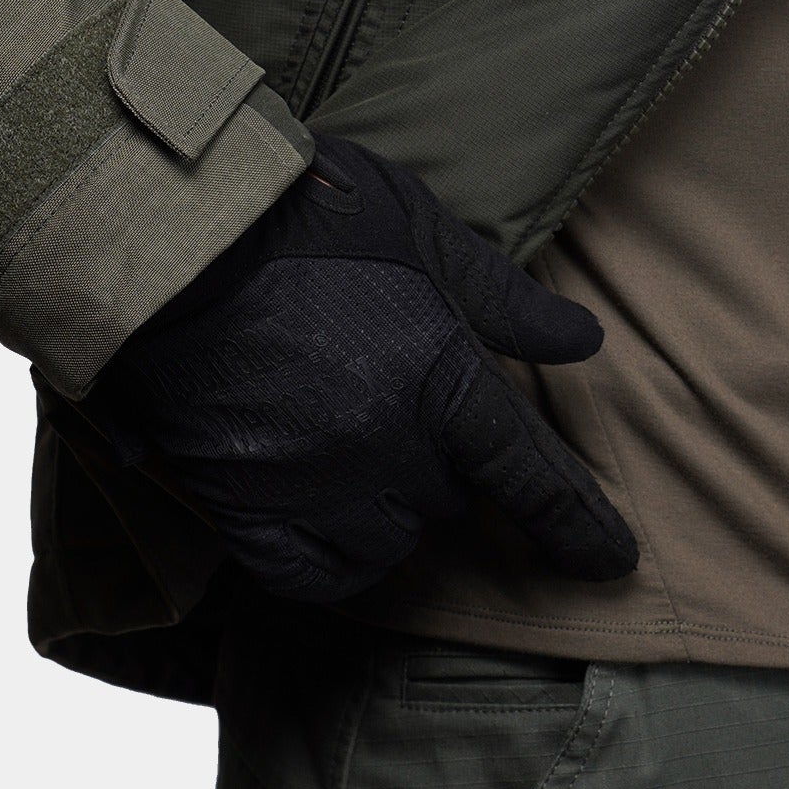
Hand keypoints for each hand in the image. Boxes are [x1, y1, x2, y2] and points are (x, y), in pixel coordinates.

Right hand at [86, 132, 637, 602]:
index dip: (579, 526)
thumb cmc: (312, 214)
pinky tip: (329, 517)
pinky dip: (332, 557)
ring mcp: (312, 484)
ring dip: (396, 511)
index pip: (533, 477)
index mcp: (443, 379)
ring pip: (388, 544)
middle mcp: (387, 446)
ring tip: (370, 458)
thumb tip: (586, 342)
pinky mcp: (242, 506)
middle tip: (418, 418)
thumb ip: (508, 301)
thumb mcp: (429, 235)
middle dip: (453, 468)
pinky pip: (308, 575)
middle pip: (455, 501)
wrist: (175, 233)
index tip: (613, 563)